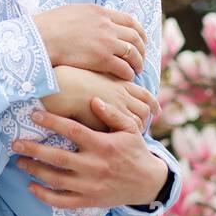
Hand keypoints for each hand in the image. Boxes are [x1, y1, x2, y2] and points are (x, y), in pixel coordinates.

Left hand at [10, 105, 169, 209]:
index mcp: (102, 145)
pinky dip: (45, 197)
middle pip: (58, 158)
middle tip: (15, 143)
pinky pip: (63, 201)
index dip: (52, 122)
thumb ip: (112, 113)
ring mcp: (91, 186)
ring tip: (19, 162)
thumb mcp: (130, 129)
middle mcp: (94, 166)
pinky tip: (31, 187)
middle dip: (34, 150)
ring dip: (35, 171)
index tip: (34, 114)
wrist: (148, 183)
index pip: (72, 131)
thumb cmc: (135, 151)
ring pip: (57, 180)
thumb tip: (93, 100)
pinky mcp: (89, 201)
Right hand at [33, 2, 146, 78]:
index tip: (141, 40)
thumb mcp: (72, 11)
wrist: (41, 38)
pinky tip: (126, 78)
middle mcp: (107, 25)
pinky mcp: (102, 59)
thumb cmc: (49, 26)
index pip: (129, 20)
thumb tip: (93, 19)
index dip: (139, 32)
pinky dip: (128, 74)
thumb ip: (88, 16)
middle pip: (135, 37)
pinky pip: (124, 68)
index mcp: (100, 12)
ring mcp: (106, 42)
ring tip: (136, 71)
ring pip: (133, 53)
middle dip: (141, 49)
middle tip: (140, 59)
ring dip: (137, 63)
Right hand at [42, 65, 158, 131]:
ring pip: (138, 121)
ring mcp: (118, 108)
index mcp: (119, 83)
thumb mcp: (93, 77)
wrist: (60, 87)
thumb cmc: (70, 80)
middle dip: (148, 117)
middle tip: (147, 124)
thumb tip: (107, 91)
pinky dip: (126, 136)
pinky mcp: (110, 121)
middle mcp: (122, 95)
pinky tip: (119, 139)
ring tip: (132, 135)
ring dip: (137, 128)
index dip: (151, 102)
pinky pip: (127, 131)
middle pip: (145, 108)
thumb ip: (104, 83)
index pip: (143, 93)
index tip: (155, 109)